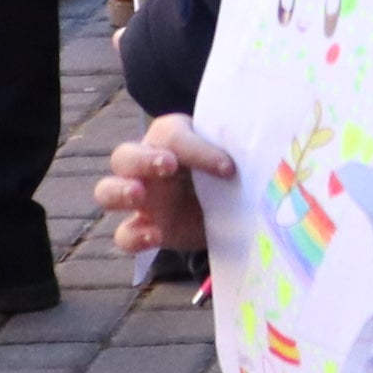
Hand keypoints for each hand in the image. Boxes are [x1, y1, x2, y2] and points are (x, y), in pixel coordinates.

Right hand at [95, 115, 236, 257]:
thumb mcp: (236, 157)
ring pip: (107, 191)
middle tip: (168, 166)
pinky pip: (123, 234)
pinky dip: (135, 236)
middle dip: (143, 159)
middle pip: (124, 156)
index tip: (229, 168)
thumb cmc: (229, 171)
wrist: (231, 208)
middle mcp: (147, 165)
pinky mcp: (144, 228)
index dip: (199, 150)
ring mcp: (140, 199)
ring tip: (138, 194)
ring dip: (119, 191)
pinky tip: (154, 236)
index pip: (174, 136)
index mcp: (170, 137)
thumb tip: (265, 150)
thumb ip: (240, 151)